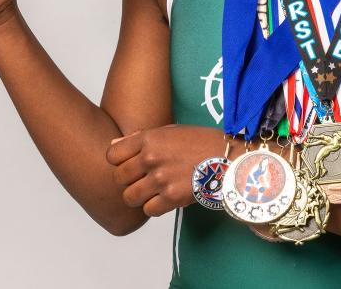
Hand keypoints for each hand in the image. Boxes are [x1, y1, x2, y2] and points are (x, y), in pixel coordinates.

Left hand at [106, 124, 224, 216]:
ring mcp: (161, 179)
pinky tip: (165, 199)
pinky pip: (148, 210)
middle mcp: (151, 158)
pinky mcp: (172, 197)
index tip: (130, 163)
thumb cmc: (201, 142)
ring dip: (139, 197)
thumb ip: (140, 137)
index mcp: (149, 139)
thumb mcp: (171, 130)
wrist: (229, 158)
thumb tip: (114, 143)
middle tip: (143, 179)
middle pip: (119, 178)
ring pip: (129, 197)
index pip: (112, 155)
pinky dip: (155, 208)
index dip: (119, 161)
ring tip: (153, 191)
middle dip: (128, 181)